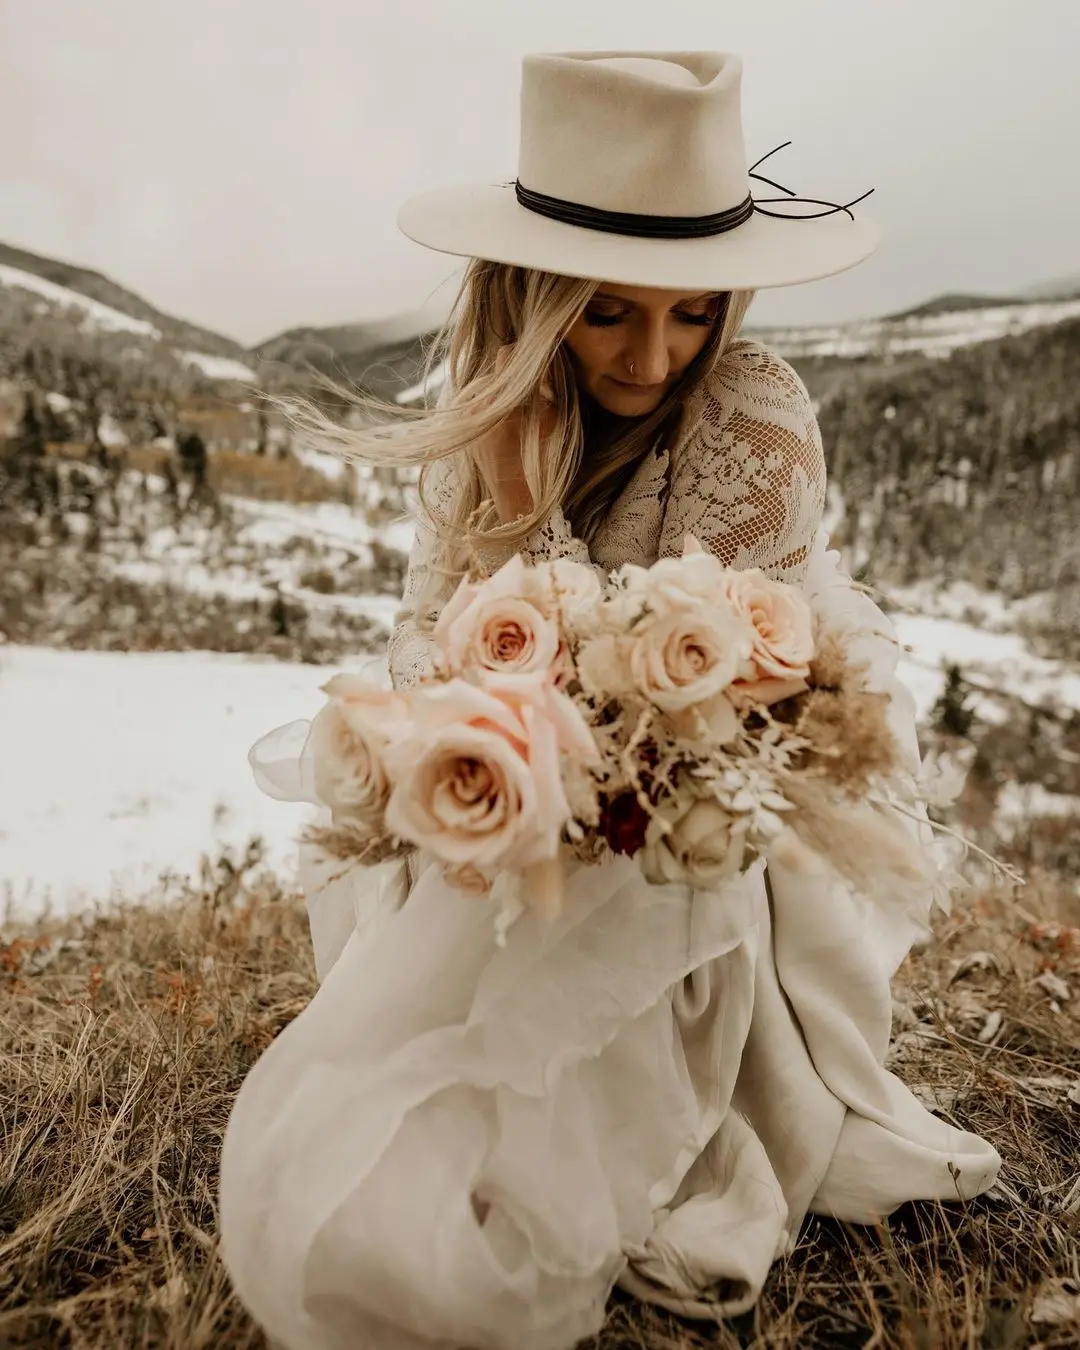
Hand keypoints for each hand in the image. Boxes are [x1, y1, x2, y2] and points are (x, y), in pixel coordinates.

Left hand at [467, 345, 554, 524]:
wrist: (515, 497)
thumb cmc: (540, 461)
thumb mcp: (552, 420)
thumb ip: (546, 387)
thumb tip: (545, 361)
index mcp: (501, 401)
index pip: (506, 356)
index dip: (523, 353)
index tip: (536, 358)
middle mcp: (478, 406)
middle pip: (496, 372)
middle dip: (513, 376)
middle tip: (531, 388)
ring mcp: (467, 418)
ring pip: (486, 389)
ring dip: (502, 393)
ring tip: (517, 409)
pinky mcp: (464, 430)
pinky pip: (478, 406)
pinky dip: (492, 408)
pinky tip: (505, 422)